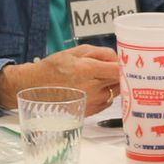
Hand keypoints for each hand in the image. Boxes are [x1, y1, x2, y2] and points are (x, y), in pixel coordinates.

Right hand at [0, 46, 121, 112]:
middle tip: (115, 68)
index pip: (118, 70)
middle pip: (120, 81)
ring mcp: (92, 102)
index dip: (127, 66)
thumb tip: (118, 58)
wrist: (34, 88)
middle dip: (121, 74)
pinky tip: (95, 89)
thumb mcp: (75, 52)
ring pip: (115, 92)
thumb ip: (100, 53)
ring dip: (113, 84)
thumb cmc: (53, 68)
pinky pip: (107, 101)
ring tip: (101, 78)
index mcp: (88, 70)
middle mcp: (92, 88)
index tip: (129, 62)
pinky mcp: (90, 111)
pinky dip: (106, 94)